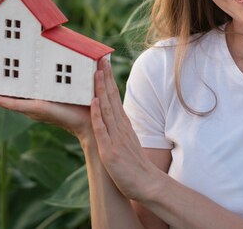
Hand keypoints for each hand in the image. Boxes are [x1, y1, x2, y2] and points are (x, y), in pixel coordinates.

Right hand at [0, 75, 92, 139]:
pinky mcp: (35, 109)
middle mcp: (31, 100)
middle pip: (2, 92)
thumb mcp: (72, 80)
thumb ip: (67, 68)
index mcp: (37, 93)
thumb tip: (70, 49)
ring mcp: (31, 105)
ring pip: (2, 98)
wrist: (93, 119)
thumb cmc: (85, 101)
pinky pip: (13, 104)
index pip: (13, 85)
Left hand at [90, 59, 158, 200]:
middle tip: (100, 58)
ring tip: (96, 72)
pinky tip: (94, 102)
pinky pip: (103, 130)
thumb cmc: (135, 166)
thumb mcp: (126, 143)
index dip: (109, 79)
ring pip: (107, 109)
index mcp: (123, 125)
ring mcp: (116, 138)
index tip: (103, 63)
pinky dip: (98, 115)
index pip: (115, 97)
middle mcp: (120, 127)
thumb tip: (110, 119)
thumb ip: (118, 130)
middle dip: (105, 77)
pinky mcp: (110, 151)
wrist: (148, 185)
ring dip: (101, 90)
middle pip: (112, 97)